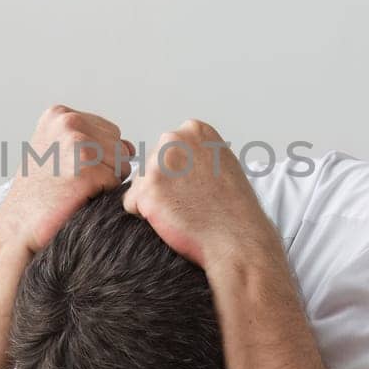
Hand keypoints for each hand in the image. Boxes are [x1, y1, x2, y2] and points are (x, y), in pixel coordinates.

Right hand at [0, 105, 132, 254]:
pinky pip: (116, 182)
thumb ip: (92, 141)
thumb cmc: (37, 195)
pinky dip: (101, 195)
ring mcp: (77, 143)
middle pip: (119, 146)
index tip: (66, 169)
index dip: (96, 158)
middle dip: (103, 168)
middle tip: (69, 181)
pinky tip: (75, 197)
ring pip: (121, 164)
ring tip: (72, 189)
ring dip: (103, 182)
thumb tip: (131, 148)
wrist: (16, 228)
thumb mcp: (57, 153)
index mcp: (60, 113)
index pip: (109, 132)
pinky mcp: (86, 168)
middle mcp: (68, 121)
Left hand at [122, 119, 279, 269]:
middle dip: (163, 186)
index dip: (178, 176)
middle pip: (150, 165)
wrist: (238, 238)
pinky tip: (173, 219)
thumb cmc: (234, 208)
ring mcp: (158, 163)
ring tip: (184, 211)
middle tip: (190, 202)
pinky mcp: (147, 189)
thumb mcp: (220, 162)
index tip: (197, 187)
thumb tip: (171, 158)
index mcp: (194, 130)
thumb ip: (194, 153)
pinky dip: (146, 216)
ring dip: (154, 201)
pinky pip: (131, 204)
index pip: (166, 151)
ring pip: (140, 185)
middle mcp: (174, 139)